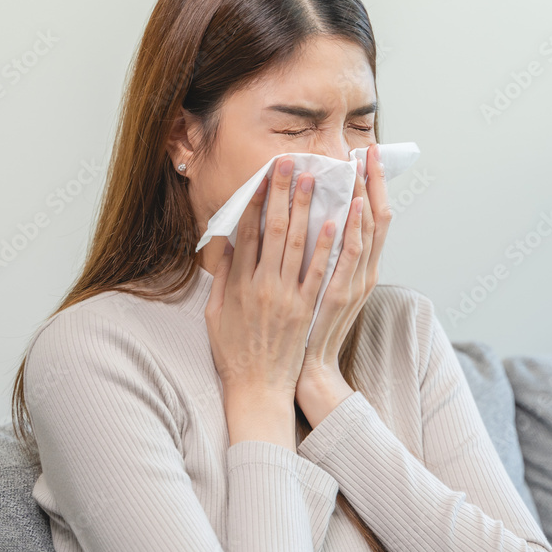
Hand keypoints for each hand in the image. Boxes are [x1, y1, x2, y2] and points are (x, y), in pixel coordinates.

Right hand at [204, 156, 337, 407]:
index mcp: (239, 284)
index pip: (246, 232)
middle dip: (281, 192)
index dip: (254, 201)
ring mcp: (286, 296)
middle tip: (289, 163)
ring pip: (297, 243)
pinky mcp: (307, 309)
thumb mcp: (216, 314)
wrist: (257, 388)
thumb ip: (222, 279)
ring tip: (313, 178)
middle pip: (273, 229)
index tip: (261, 177)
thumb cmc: (235, 354)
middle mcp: (262, 285)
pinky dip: (327, 245)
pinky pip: (319, 271)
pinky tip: (336, 220)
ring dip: (306, 207)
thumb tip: (227, 246)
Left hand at [296, 143, 391, 391]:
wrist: (310, 369)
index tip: (365, 157)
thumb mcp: (326, 291)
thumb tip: (319, 224)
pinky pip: (346, 258)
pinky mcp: (337, 295)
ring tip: (357, 165)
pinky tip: (349, 207)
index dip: (372, 186)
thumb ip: (325, 259)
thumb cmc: (311, 330)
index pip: (373, 218)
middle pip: (376, 217)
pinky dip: (351, 232)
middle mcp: (364, 273)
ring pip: (364, 231)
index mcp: (360, 270)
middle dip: (372, 182)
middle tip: (367, 149)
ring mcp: (353, 284)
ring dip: (361, 196)